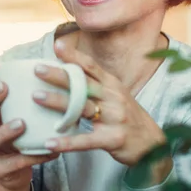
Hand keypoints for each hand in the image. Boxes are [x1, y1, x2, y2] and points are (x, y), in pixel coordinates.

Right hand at [0, 65, 58, 190]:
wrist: (12, 172)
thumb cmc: (16, 137)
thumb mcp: (14, 116)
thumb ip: (22, 99)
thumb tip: (48, 69)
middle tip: (5, 88)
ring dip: (4, 131)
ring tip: (21, 123)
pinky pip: (14, 163)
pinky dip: (32, 157)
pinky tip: (49, 151)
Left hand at [32, 38, 171, 182]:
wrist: (153, 145)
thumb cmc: (127, 118)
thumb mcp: (115, 96)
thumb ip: (94, 85)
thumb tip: (66, 73)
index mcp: (112, 85)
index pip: (91, 66)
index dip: (74, 55)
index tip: (56, 45)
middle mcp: (114, 97)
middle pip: (83, 84)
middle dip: (60, 76)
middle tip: (37, 69)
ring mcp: (115, 118)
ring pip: (82, 108)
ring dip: (58, 102)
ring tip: (37, 97)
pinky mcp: (113, 139)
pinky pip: (86, 140)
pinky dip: (67, 142)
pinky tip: (49, 142)